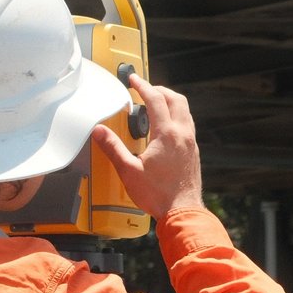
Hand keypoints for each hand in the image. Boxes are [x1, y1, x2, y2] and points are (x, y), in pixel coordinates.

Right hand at [91, 68, 203, 217]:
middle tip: (145, 89)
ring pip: (185, 111)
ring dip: (170, 102)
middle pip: (176, 99)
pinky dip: (176, 116)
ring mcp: (191, 143)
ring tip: (155, 104)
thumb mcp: (129, 171)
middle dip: (160, 90)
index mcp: (167, 134)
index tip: (133, 80)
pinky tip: (165, 127)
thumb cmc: (158, 195)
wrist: (183, 212)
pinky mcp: (193, 153)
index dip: (143, 86)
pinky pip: (187, 125)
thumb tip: (99, 131)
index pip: (155, 100)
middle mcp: (183, 134)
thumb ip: (114, 148)